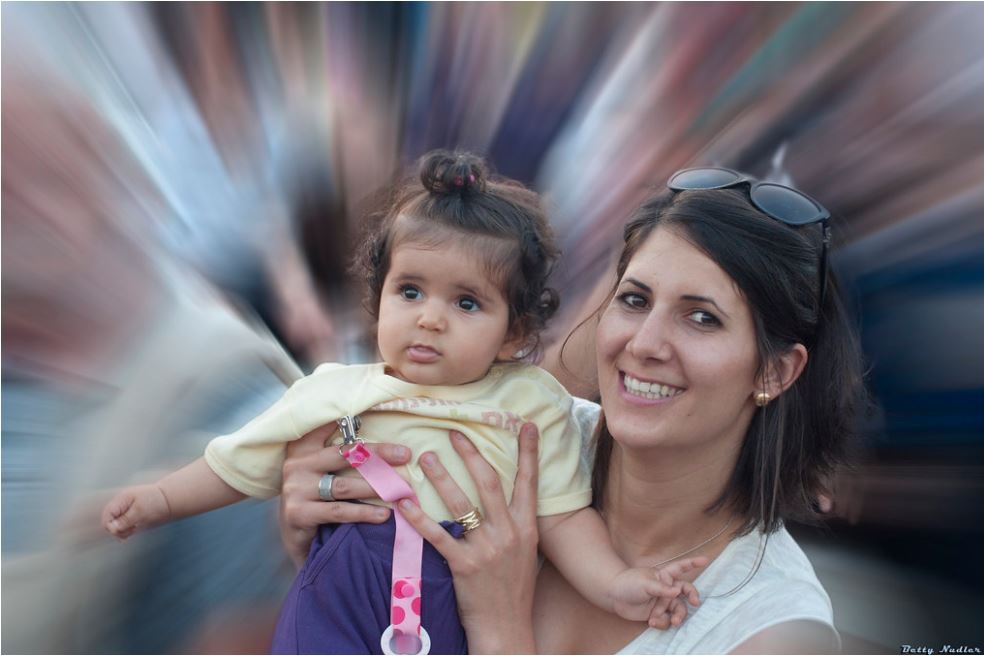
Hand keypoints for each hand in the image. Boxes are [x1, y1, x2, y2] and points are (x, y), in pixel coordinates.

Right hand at [101, 484, 170, 539]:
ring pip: (115, 527)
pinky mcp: (130, 518)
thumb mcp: (140, 511)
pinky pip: (123, 528)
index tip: (120, 531)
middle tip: (131, 531)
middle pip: (109, 522)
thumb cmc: (156, 502)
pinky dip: (126, 531)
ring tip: (134, 529)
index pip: (106, 515)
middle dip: (116, 530)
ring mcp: (125, 512)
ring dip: (122, 531)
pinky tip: (134, 530)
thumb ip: (125, 520)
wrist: (170, 500)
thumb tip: (112, 529)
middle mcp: (121, 506)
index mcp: (121, 500)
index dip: (110, 525)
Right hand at [278, 422, 411, 567]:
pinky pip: (339, 510)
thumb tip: (375, 434)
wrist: (293, 537)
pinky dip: (364, 512)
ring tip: (401, 489)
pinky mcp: (299, 513)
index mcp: (302, 448)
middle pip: (344, 454)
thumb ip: (338, 453)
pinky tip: (384, 515)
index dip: (350, 418)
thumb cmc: (315, 498)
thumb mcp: (319, 470)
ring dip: (377, 487)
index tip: (378, 408)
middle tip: (405, 454)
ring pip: (345, 485)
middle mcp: (297, 464)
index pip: (327, 426)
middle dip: (379, 454)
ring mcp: (296, 488)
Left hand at [396, 424, 540, 653]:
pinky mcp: (464, 566)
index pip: (529, 482)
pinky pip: (438, 535)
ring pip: (462, 503)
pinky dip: (419, 518)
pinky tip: (405, 503)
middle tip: (455, 433)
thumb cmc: (513, 589)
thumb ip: (516, 523)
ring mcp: (487, 550)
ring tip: (426, 457)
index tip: (526, 425)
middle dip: (472, 454)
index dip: (529, 452)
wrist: (507, 628)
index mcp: (526, 528)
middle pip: (490, 482)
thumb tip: (509, 495)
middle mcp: (509, 534)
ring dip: (442, 477)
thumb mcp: (525, 553)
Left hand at [609, 557, 706, 628]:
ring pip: (679, 610)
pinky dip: (662, 622)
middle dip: (692, 597)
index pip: (681, 568)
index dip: (693, 563)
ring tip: (672, 621)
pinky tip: (653, 621)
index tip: (705, 560)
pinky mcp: (658, 614)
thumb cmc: (629, 583)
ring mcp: (663, 602)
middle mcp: (667, 589)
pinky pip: (667, 620)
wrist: (614, 597)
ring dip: (677, 616)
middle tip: (695, 603)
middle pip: (686, 592)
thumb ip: (662, 589)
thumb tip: (677, 592)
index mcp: (664, 576)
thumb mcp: (645, 584)